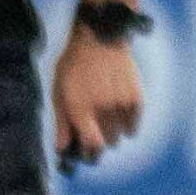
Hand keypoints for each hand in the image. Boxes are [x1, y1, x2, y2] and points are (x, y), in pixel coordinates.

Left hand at [51, 27, 144, 168]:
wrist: (100, 40)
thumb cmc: (74, 66)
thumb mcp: (58, 92)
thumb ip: (62, 122)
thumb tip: (63, 148)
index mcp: (80, 108)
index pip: (93, 145)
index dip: (90, 154)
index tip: (88, 154)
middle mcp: (103, 108)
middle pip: (108, 142)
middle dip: (100, 139)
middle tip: (94, 129)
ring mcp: (122, 103)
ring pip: (121, 135)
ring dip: (113, 131)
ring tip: (105, 114)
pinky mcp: (136, 98)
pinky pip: (134, 124)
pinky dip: (127, 123)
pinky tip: (118, 112)